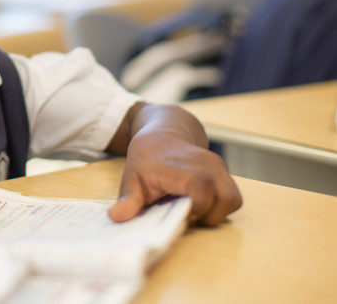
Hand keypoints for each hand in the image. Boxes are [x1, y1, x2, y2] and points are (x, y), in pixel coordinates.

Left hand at [108, 134, 241, 225]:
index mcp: (183, 168)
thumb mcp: (132, 178)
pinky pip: (233, 196)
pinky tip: (200, 203)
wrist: (162, 134)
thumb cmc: (147, 158)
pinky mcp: (225, 172)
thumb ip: (128, 200)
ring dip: (218, 212)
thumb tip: (116, 217)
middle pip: (226, 199)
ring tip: (194, 210)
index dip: (196, 210)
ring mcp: (219, 167)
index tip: (180, 216)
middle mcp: (207, 166)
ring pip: (234, 199)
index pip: (202, 193)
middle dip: (209, 216)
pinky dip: (221, 205)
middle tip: (186, 215)